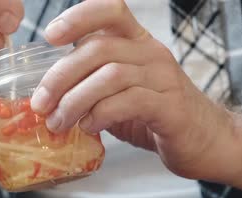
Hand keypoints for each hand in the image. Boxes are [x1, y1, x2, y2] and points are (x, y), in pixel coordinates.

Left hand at [30, 0, 236, 182]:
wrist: (200, 139)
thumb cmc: (150, 113)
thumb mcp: (115, 92)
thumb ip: (87, 84)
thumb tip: (43, 96)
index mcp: (135, 42)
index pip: (110, 11)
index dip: (78, 18)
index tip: (51, 36)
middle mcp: (150, 53)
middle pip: (98, 49)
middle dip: (60, 77)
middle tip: (41, 105)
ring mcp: (163, 78)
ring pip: (110, 76)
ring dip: (75, 101)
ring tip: (59, 123)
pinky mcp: (169, 107)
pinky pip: (129, 102)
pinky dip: (100, 115)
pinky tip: (88, 127)